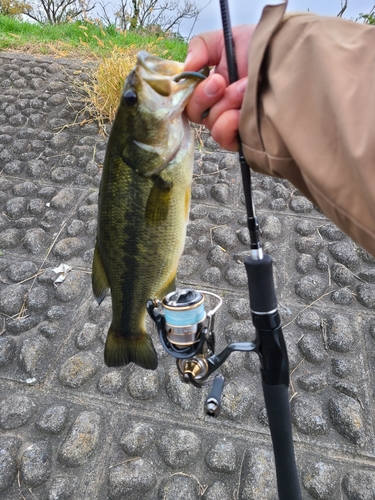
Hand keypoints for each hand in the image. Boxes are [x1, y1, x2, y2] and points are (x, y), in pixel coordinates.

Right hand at [184, 25, 255, 150]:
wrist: (289, 62)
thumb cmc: (266, 48)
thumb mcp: (229, 38)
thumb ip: (200, 47)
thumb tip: (186, 69)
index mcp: (213, 85)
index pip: (189, 97)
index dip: (194, 91)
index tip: (211, 78)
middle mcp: (220, 104)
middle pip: (195, 113)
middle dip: (207, 96)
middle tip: (224, 83)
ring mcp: (232, 122)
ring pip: (210, 124)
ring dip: (226, 105)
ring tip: (246, 90)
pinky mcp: (242, 138)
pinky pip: (223, 139)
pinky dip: (228, 126)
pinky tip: (241, 114)